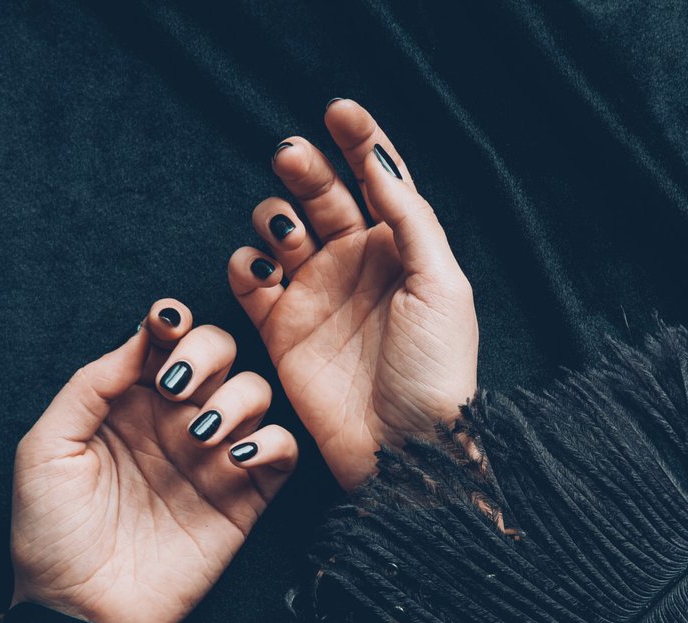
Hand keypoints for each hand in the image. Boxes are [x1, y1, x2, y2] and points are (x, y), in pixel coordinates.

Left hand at [10, 300, 298, 622]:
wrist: (81, 612)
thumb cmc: (51, 536)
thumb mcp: (45, 451)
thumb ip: (88, 388)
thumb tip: (139, 340)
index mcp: (128, 403)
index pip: (165, 341)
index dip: (172, 323)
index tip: (165, 328)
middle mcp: (176, 422)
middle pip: (220, 353)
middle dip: (209, 352)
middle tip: (180, 388)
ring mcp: (214, 458)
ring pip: (257, 393)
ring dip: (238, 399)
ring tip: (201, 436)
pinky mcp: (246, 498)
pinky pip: (282, 450)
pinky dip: (272, 443)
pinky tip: (235, 460)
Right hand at [228, 98, 477, 489]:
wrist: (406, 449)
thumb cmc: (437, 372)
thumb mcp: (442, 286)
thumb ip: (410, 220)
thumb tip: (381, 163)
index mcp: (403, 251)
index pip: (378, 180)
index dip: (358, 141)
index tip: (338, 109)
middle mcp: (357, 266)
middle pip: (322, 195)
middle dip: (305, 168)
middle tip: (293, 157)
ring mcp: (317, 295)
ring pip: (281, 230)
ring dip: (275, 217)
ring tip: (287, 234)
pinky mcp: (281, 330)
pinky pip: (250, 281)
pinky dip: (246, 266)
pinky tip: (261, 272)